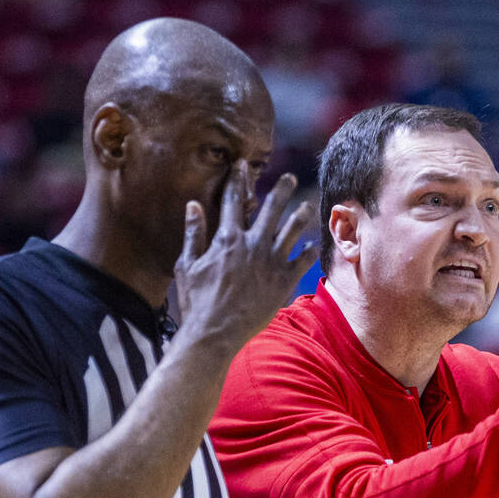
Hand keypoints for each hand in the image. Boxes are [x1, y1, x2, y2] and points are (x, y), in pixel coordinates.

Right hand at [174, 165, 316, 348]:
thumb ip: (193, 233)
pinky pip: (302, 260)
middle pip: (271, 208)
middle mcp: (253, 244)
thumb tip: (192, 205)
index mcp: (228, 238)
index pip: (233, 200)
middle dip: (281, 189)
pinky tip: (311, 245)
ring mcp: (271, 261)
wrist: (215, 332)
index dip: (238, 179)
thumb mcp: (187, 264)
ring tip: (307, 206)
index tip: (242, 165)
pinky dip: (308, 250)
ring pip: (292, 230)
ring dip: (300, 215)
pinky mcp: (283, 280)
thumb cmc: (197, 301)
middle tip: (289, 177)